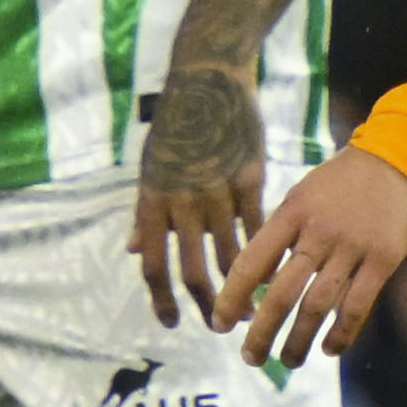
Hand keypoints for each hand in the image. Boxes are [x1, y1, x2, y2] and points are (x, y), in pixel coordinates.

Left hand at [130, 65, 269, 328]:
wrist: (207, 81)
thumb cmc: (175, 125)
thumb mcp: (150, 169)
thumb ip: (145, 213)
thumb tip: (132, 250)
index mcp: (153, 202)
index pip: (152, 265)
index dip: (161, 300)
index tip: (172, 323)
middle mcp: (183, 202)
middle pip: (192, 269)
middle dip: (207, 304)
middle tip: (220, 325)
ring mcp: (217, 191)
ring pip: (230, 254)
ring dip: (242, 287)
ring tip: (253, 304)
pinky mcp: (249, 178)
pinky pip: (258, 226)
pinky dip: (265, 251)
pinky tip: (273, 268)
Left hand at [225, 145, 406, 363]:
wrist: (401, 159)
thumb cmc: (343, 180)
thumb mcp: (302, 195)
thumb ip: (279, 234)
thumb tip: (256, 280)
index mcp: (292, 213)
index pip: (251, 263)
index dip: (231, 298)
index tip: (220, 325)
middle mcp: (318, 234)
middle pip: (281, 294)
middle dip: (261, 332)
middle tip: (250, 357)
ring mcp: (352, 249)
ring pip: (317, 307)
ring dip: (298, 341)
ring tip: (287, 361)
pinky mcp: (383, 262)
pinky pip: (357, 306)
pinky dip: (340, 333)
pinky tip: (328, 350)